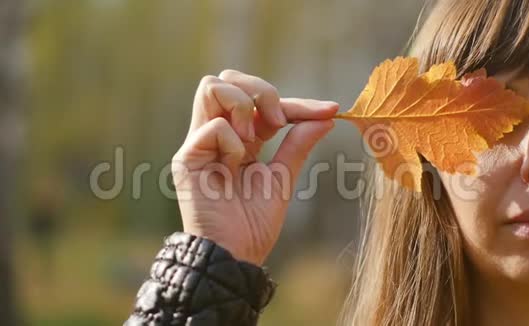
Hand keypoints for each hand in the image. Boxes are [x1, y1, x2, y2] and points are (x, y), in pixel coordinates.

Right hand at [172, 69, 337, 265]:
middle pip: (228, 77)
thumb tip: (326, 115)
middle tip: (279, 122)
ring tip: (255, 138)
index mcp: (239, 138)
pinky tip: (235, 165)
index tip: (330, 110)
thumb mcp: (283, 176)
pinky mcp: (188, 158)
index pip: (262, 101)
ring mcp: (200, 143)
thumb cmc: (254, 223)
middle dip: (262, 90)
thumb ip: (298, 144)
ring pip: (212, 86)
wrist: (235, 256)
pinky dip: (233, 141)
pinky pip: (213, 127)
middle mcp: (217, 134)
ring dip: (243, 105)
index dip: (297, 102)